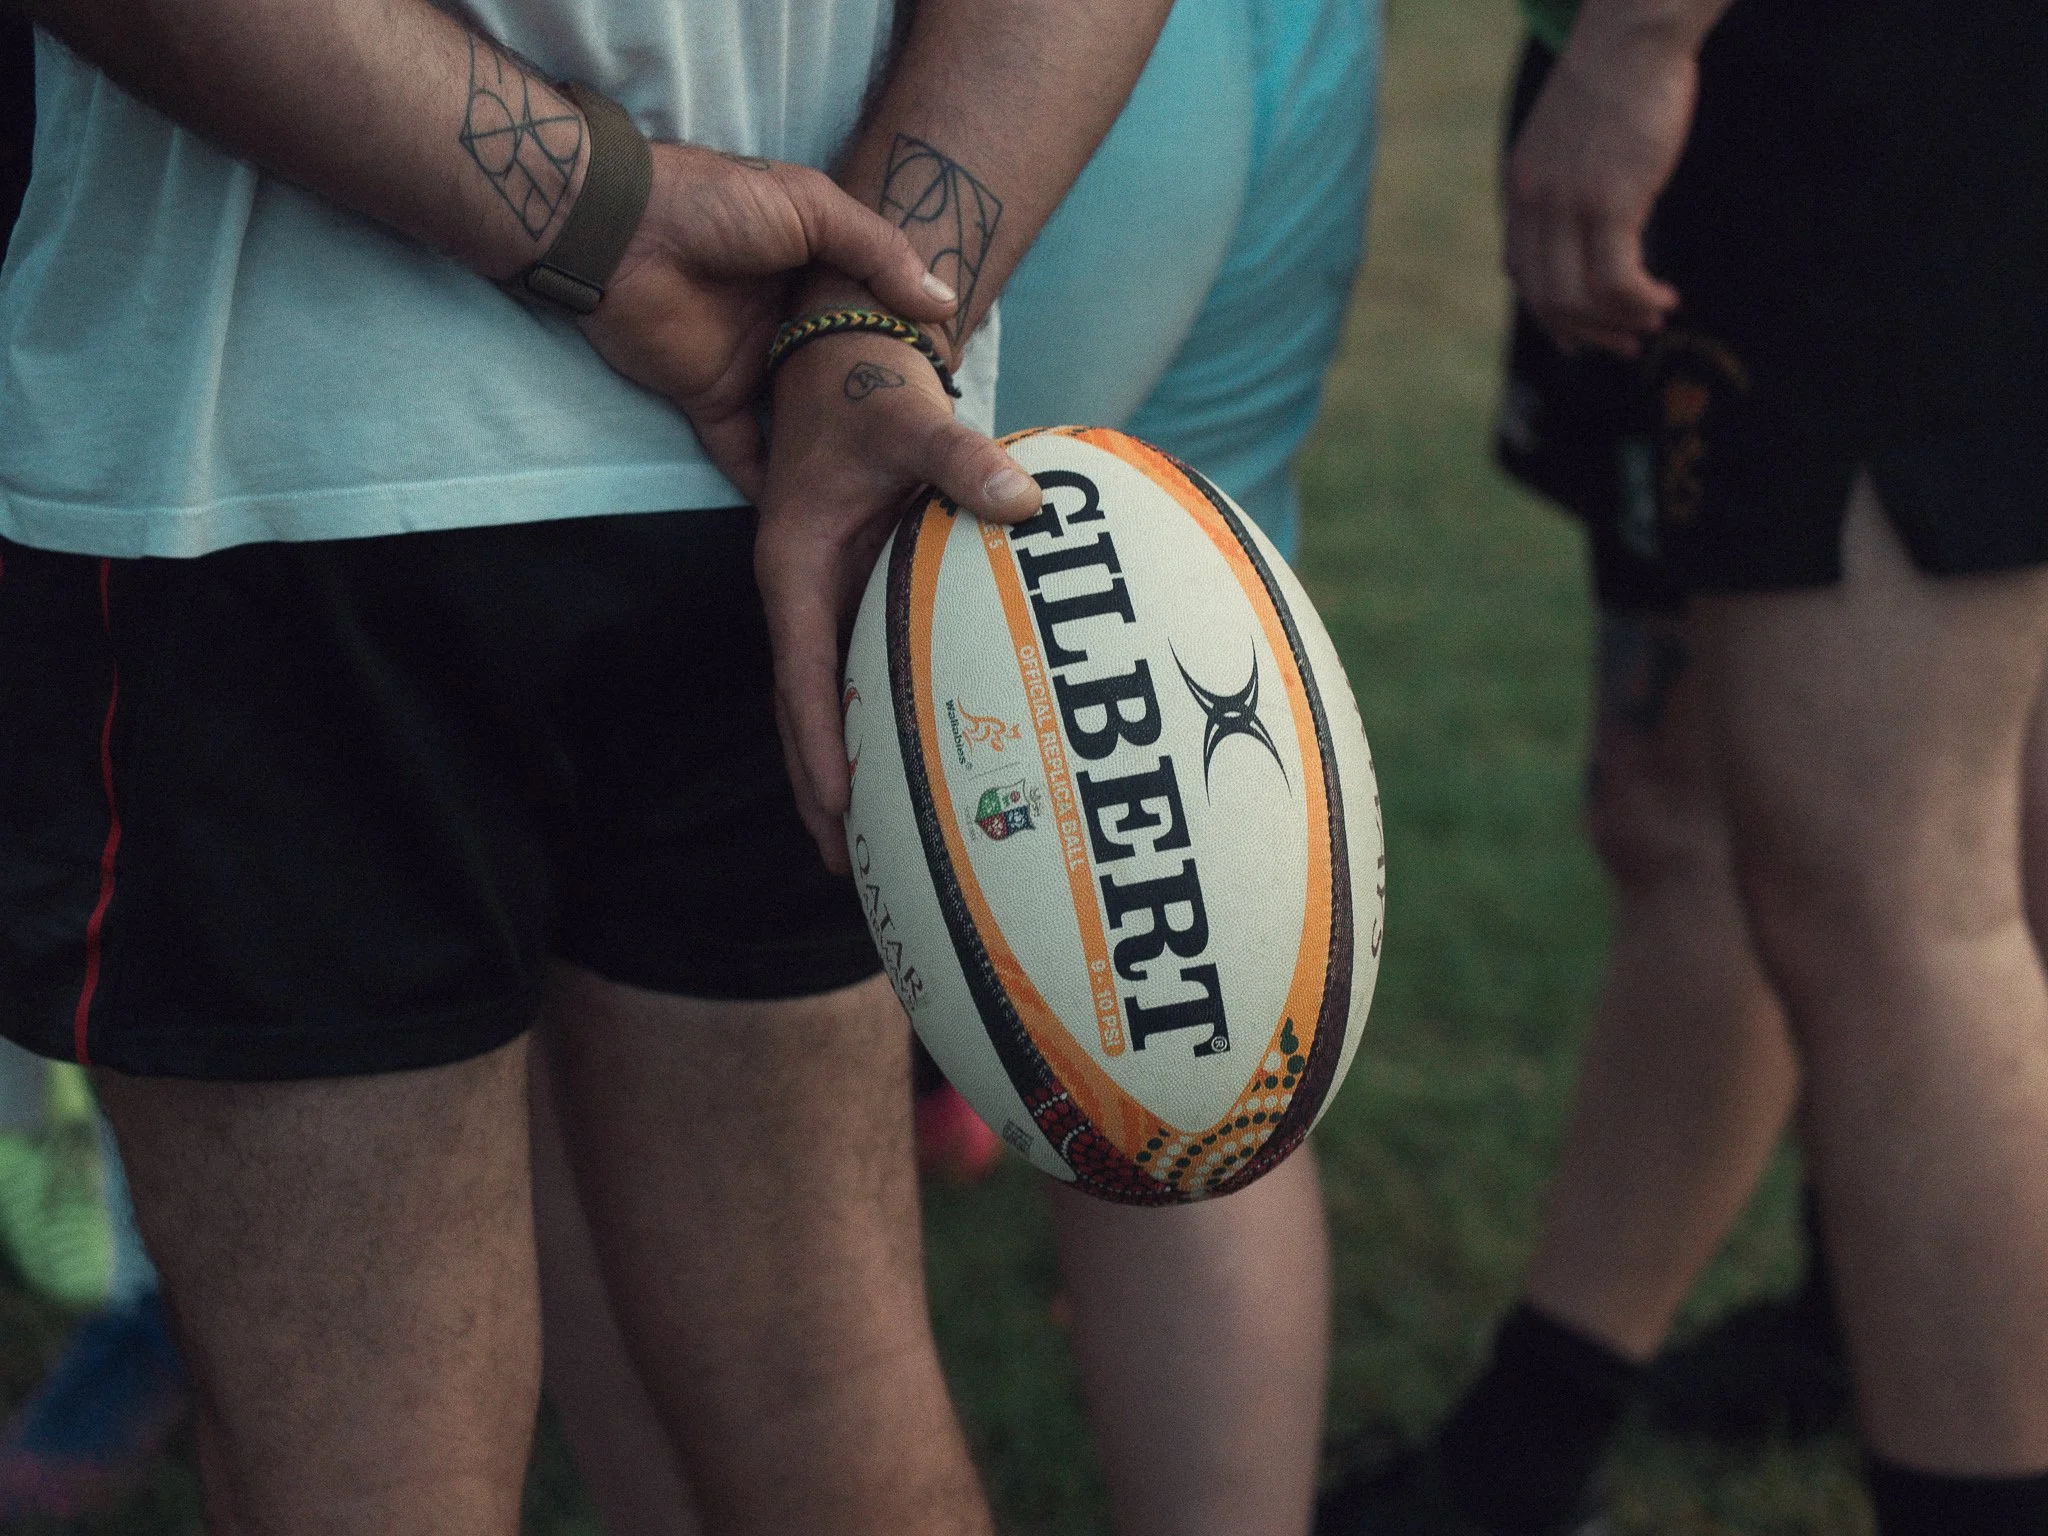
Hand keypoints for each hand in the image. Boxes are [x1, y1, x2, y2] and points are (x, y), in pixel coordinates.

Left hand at [576, 146, 958, 499]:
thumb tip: (941, 304)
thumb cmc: (716, 204)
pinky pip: (741, 452)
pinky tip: (809, 515)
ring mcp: (748, 366)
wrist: (622, 228)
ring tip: (881, 494)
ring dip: (829, 454)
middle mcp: (785, 325)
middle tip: (924, 454)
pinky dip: (766, 483)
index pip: (868, 318)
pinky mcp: (708, 398)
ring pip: (797, 421)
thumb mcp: (813, 207)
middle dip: (874, 411)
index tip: (944, 385)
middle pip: (837, 377)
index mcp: (812, 274)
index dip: (902, 348)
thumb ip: (879, 251)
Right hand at [757, 330, 1042, 870]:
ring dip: (838, 768)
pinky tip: (904, 763)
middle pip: (799, 710)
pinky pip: (851, 671)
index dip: (815, 745)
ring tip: (867, 845)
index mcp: (794, 565)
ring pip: (820, 700)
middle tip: (850, 866)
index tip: (836, 810)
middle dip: (819, 789)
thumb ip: (964, 459)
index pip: (799, 672)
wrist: (841, 351)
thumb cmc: (868, 388)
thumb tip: (1030, 502)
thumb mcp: (911, 417)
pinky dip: (867, 722)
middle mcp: (800, 592)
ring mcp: (823, 597)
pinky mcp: (850, 591)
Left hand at [1503, 20, 1696, 355]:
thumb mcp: (1575, 138)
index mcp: (1522, 189)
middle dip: (1586, 332)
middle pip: (1545, 297)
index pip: (1521, 272)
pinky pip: (1614, 281)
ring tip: (1650, 321)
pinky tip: (1663, 299)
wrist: (1633, 37)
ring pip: (1576, 299)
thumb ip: (1570, 183)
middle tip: (1624, 343)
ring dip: (1615, 323)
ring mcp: (1567, 206)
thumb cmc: (1618, 80)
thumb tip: (1597, 225)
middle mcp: (1535, 203)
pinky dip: (1638, 302)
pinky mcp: (1609, 203)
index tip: (1583, 332)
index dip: (1551, 312)